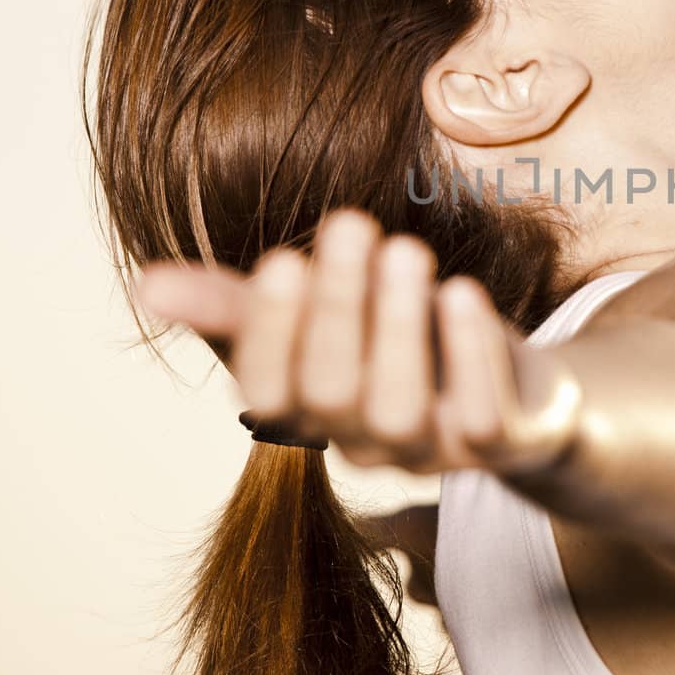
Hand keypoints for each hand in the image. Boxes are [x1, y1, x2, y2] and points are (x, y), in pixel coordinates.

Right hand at [134, 208, 579, 474]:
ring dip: (399, 328)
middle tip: (353, 224)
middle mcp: (365, 443)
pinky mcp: (501, 443)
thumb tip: (148, 284)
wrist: (525, 393)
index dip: (271, 335)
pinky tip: (462, 295)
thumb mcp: (327, 313)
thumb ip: (242, 304)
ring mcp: (434, 451)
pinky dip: (473, 357)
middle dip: (339, 309)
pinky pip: (483, 422)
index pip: (268, 395)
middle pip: (332, 395)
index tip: (284, 259)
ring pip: (398, 414)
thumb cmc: (405, 341)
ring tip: (408, 251)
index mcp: (315, 412)